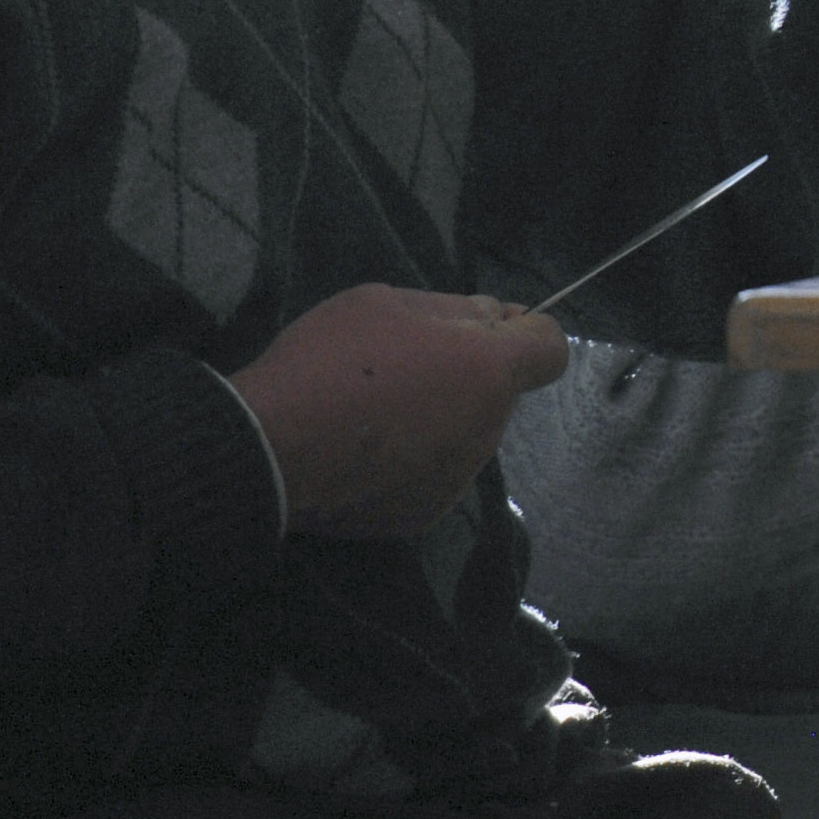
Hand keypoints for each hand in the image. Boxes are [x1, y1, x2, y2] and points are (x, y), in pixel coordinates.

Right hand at [227, 283, 571, 539]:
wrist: (265, 449)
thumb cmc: (328, 361)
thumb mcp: (385, 303)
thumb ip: (453, 310)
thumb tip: (496, 316)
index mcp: (489, 370)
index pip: (552, 349)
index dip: (526, 334)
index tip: (488, 330)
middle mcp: (488, 429)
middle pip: (498, 394)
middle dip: (467, 378)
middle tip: (403, 369)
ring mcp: (458, 478)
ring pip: (465, 436)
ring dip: (438, 421)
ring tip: (372, 415)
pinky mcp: (425, 515)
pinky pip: (433, 474)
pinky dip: (410, 462)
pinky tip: (361, 453)